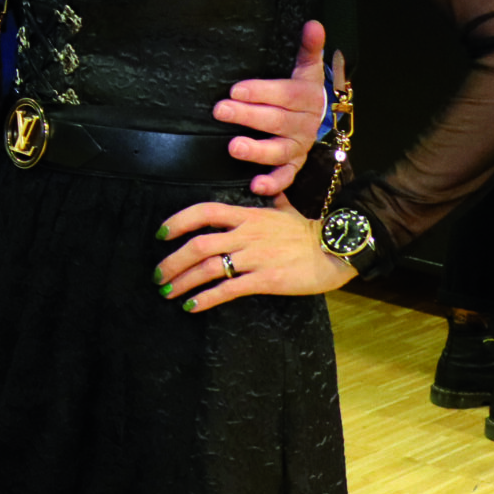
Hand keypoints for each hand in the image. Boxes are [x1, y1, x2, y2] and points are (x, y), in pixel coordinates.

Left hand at [152, 199, 356, 310]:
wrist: (336, 251)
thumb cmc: (310, 232)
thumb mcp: (286, 210)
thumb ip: (271, 199)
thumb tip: (264, 187)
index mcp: (247, 215)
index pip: (204, 211)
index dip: (178, 221)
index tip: (161, 234)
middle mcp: (246, 234)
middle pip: (198, 244)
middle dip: (172, 261)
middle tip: (158, 275)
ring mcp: (254, 257)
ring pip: (208, 267)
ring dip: (183, 281)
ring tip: (168, 292)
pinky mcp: (264, 279)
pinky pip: (228, 289)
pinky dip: (206, 298)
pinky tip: (191, 306)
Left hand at [212, 19, 327, 198]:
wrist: (321, 117)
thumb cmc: (303, 89)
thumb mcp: (306, 67)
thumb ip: (309, 48)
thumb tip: (312, 24)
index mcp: (307, 98)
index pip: (285, 95)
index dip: (261, 92)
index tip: (235, 90)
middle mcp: (304, 125)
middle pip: (277, 121)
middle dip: (248, 116)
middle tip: (220, 110)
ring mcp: (299, 147)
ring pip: (279, 151)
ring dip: (257, 151)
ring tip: (234, 147)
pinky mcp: (293, 165)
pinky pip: (286, 178)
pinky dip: (273, 184)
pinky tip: (254, 186)